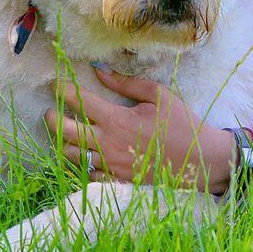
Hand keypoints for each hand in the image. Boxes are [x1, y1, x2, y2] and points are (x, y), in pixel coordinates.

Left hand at [44, 66, 235, 192]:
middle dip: (51, 119)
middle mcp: (109, 144)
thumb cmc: (181, 124)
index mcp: (117, 119)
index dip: (61, 91)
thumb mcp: (158, 95)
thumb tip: (98, 69)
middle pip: (65, 132)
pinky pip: (88, 176)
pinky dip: (80, 165)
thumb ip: (125, 83)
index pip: (79, 102)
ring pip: (72, 156)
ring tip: (65, 135)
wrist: (202, 161)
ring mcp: (111, 165)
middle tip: (50, 112)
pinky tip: (83, 157)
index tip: (53, 84)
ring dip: (64, 143)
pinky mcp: (118, 182)